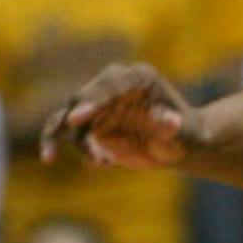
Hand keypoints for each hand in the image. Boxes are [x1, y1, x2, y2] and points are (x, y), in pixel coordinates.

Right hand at [40, 65, 193, 168]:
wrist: (179, 145)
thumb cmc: (186, 134)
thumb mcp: (185, 131)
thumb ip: (173, 126)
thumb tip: (170, 123)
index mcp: (137, 77)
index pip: (110, 85)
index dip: (93, 101)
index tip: (78, 119)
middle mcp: (113, 86)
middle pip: (82, 98)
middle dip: (72, 120)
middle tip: (73, 149)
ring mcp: (99, 105)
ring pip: (66, 117)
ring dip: (56, 137)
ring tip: (56, 158)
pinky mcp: (90, 124)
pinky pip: (69, 135)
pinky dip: (73, 149)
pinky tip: (102, 164)